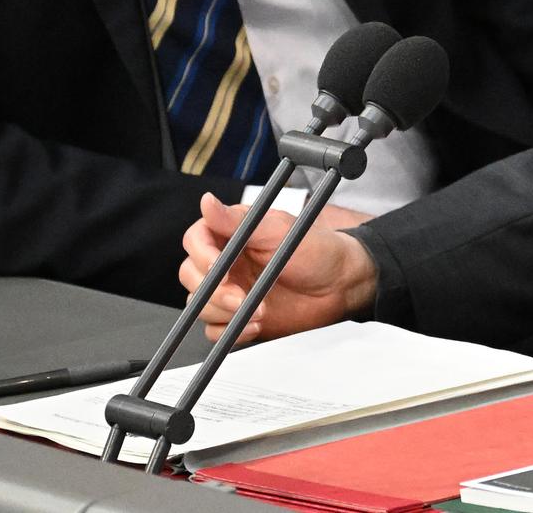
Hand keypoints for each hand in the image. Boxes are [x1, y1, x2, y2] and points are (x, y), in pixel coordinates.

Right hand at [178, 191, 376, 344]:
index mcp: (232, 234)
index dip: (202, 254)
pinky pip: (215, 330)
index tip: (219, 266)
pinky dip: (231, 331)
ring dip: (224, 312)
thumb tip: (207, 201)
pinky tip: (257, 324)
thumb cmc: (316, 251)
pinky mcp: (237, 317)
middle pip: (191, 275)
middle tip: (240, 296)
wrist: (340, 285)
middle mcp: (226, 262)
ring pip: (199, 305)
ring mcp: (230, 291)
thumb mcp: (279, 230)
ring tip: (258, 309)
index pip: (196, 240)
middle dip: (213, 290)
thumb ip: (238, 221)